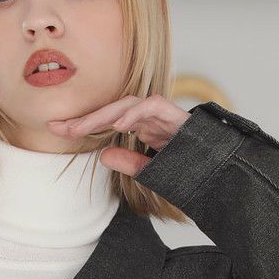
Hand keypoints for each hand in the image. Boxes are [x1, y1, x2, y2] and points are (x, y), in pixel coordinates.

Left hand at [47, 94, 189, 176]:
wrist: (222, 174)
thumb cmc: (191, 172)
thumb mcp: (152, 172)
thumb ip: (130, 163)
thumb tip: (103, 155)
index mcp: (143, 127)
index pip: (107, 121)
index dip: (82, 124)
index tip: (56, 129)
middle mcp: (151, 117)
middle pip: (112, 109)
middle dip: (84, 118)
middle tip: (58, 127)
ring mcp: (164, 114)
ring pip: (128, 103)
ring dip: (103, 115)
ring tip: (81, 128)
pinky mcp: (177, 115)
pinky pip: (153, 106)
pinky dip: (134, 113)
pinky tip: (118, 125)